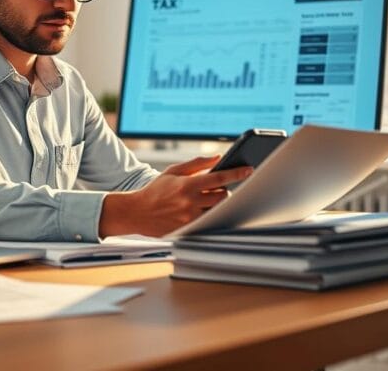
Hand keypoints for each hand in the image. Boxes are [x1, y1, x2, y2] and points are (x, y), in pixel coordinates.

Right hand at [98, 156, 252, 237]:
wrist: (138, 212)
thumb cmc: (156, 190)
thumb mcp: (173, 171)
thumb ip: (196, 163)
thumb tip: (217, 158)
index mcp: (187, 185)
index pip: (219, 178)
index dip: (236, 174)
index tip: (249, 170)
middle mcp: (190, 202)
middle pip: (223, 197)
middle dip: (224, 192)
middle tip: (218, 189)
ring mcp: (190, 218)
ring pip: (216, 210)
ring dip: (217, 204)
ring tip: (208, 200)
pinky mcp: (188, 229)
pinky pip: (208, 222)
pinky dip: (209, 215)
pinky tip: (203, 211)